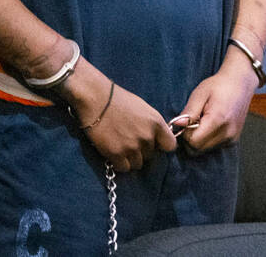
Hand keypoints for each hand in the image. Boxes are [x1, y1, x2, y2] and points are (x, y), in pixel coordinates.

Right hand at [62, 70, 176, 171]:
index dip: (161, 146)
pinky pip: (124, 168)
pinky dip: (119, 162)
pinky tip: (113, 151)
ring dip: (130, 158)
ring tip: (119, 145)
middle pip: (151, 156)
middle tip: (128, 140)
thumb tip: (156, 139)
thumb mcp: (142, 108)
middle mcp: (147, 136)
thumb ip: (152, 125)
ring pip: (137, 164)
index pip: (170, 146)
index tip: (153, 143)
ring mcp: (132, 146)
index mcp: (156, 122)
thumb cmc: (117, 99)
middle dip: (141, 151)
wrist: (95, 97)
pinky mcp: (116, 154)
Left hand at [177, 51, 257, 151]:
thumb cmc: (218, 86)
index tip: (186, 121)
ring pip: (205, 150)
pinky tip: (209, 124)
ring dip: (199, 139)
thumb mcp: (200, 94)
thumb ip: (189, 111)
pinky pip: (213, 147)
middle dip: (190, 138)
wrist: (240, 84)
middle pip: (198, 149)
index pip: (193, 142)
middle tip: (192, 121)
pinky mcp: (233, 141)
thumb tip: (178, 125)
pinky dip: (207, 139)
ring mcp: (232, 139)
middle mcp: (227, 133)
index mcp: (218, 120)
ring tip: (202, 121)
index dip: (185, 133)